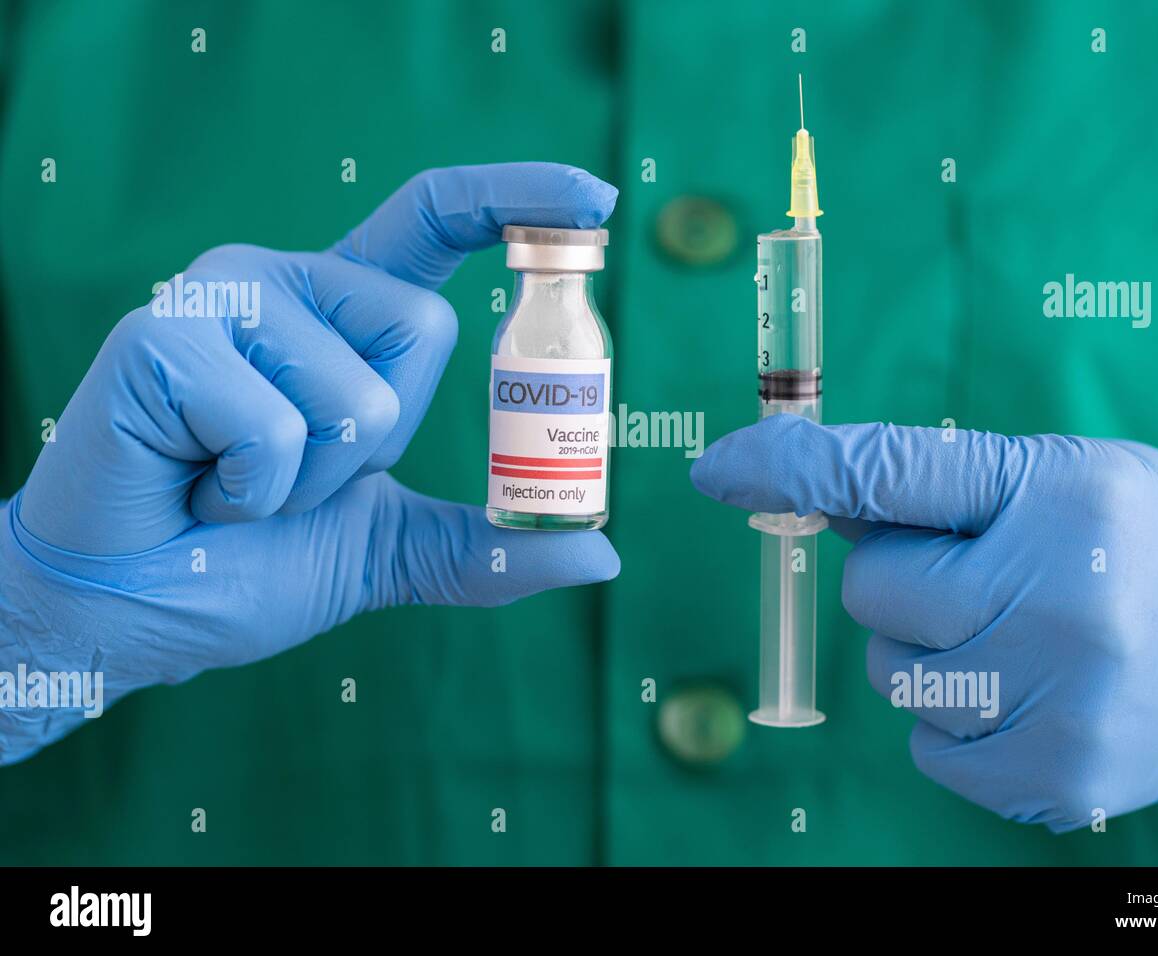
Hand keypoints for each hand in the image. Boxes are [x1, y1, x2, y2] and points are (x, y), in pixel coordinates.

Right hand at [0, 163, 620, 763]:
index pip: (434, 221)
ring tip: (235, 484)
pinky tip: (197, 490)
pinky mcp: (161, 338)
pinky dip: (254, 495)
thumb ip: (486, 544)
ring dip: (315, 483)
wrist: (133, 609)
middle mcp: (283, 281)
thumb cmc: (247, 563)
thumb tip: (603, 556)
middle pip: (422, 330)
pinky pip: (281, 432)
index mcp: (337, 314)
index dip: (516, 198)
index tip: (594, 194)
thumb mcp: (388, 548)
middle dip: (381, 439)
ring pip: (359, 395)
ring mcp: (220, 301)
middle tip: (292, 475)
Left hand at [692, 415, 1157, 829]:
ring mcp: (1059, 701)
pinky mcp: (1055, 778)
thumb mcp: (1057, 478)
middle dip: (901, 580)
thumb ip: (936, 485)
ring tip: (1014, 637)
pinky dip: (954, 722)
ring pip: (893, 673)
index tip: (718, 469)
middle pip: (873, 591)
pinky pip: (925, 747)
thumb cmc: (1139, 542)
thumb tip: (805, 488)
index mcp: (1060, 499)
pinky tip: (1023, 694)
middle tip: (977, 576)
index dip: (791, 469)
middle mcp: (1061, 601)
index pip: (890, 474)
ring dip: (927, 652)